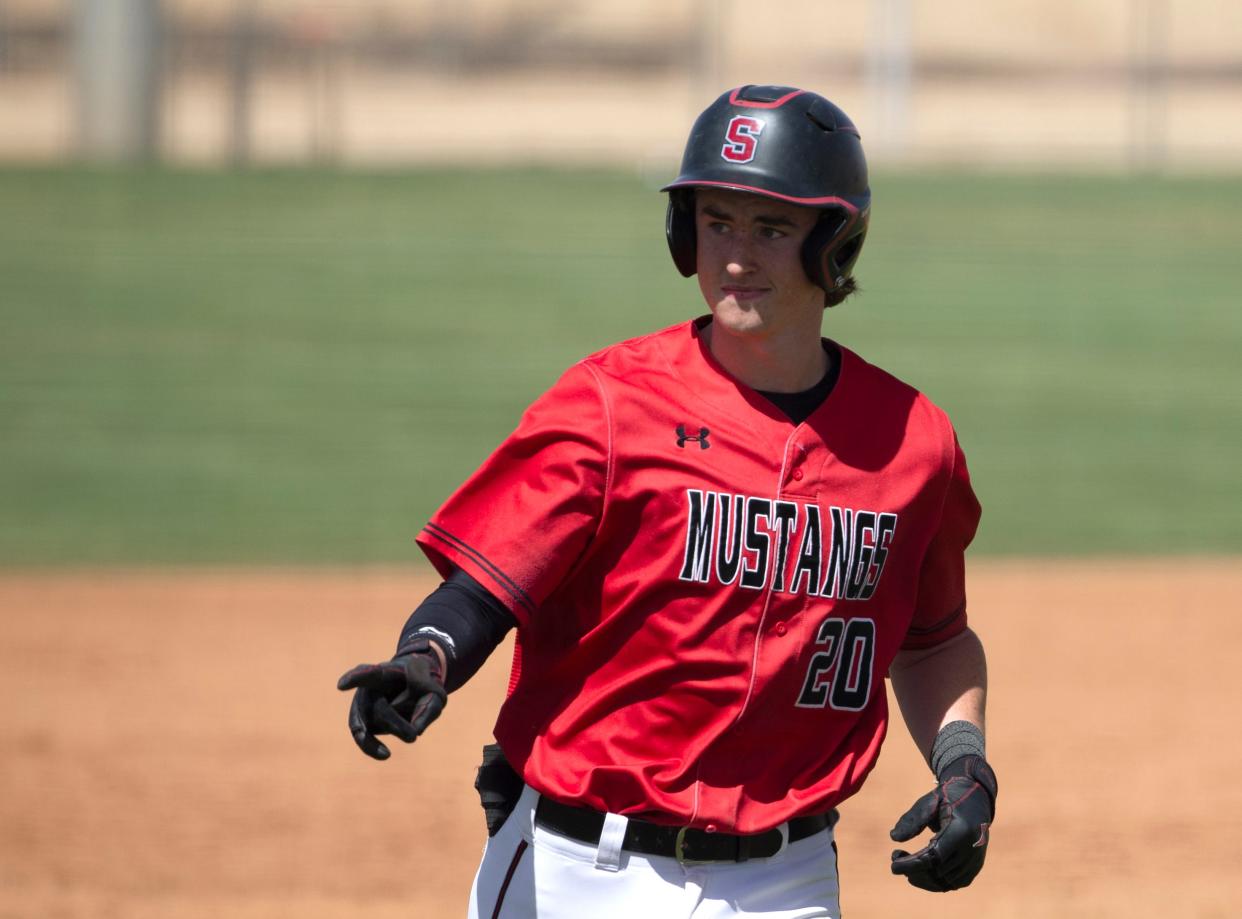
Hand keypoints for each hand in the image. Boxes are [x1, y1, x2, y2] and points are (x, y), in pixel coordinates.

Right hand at [336, 645, 446, 759]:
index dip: (355, 679)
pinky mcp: (363, 723)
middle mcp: (367, 689)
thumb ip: (430, 704)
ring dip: (394, 729)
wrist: (410, 684)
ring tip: (411, 738)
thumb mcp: (434, 686)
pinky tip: (385, 754)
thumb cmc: (420, 683)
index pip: (368, 674)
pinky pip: (363, 737)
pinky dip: (372, 747)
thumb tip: (416, 730)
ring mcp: (362, 707)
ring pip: (372, 724)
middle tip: (413, 736)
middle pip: (377, 708)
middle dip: (395, 723)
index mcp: (383, 673)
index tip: (342, 686)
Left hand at [889, 755, 996, 890]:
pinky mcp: (975, 866)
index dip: (912, 865)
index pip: (934, 857)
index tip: (893, 866)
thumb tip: (893, 837)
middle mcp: (972, 848)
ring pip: (946, 883)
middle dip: (913, 870)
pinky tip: (920, 870)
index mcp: (961, 830)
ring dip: (922, 878)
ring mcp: (975, 859)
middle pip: (938, 872)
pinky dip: (935, 882)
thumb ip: (913, 819)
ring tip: (905, 863)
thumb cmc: (948, 798)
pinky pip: (954, 883)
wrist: (975, 799)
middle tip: (896, 857)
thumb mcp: (929, 802)